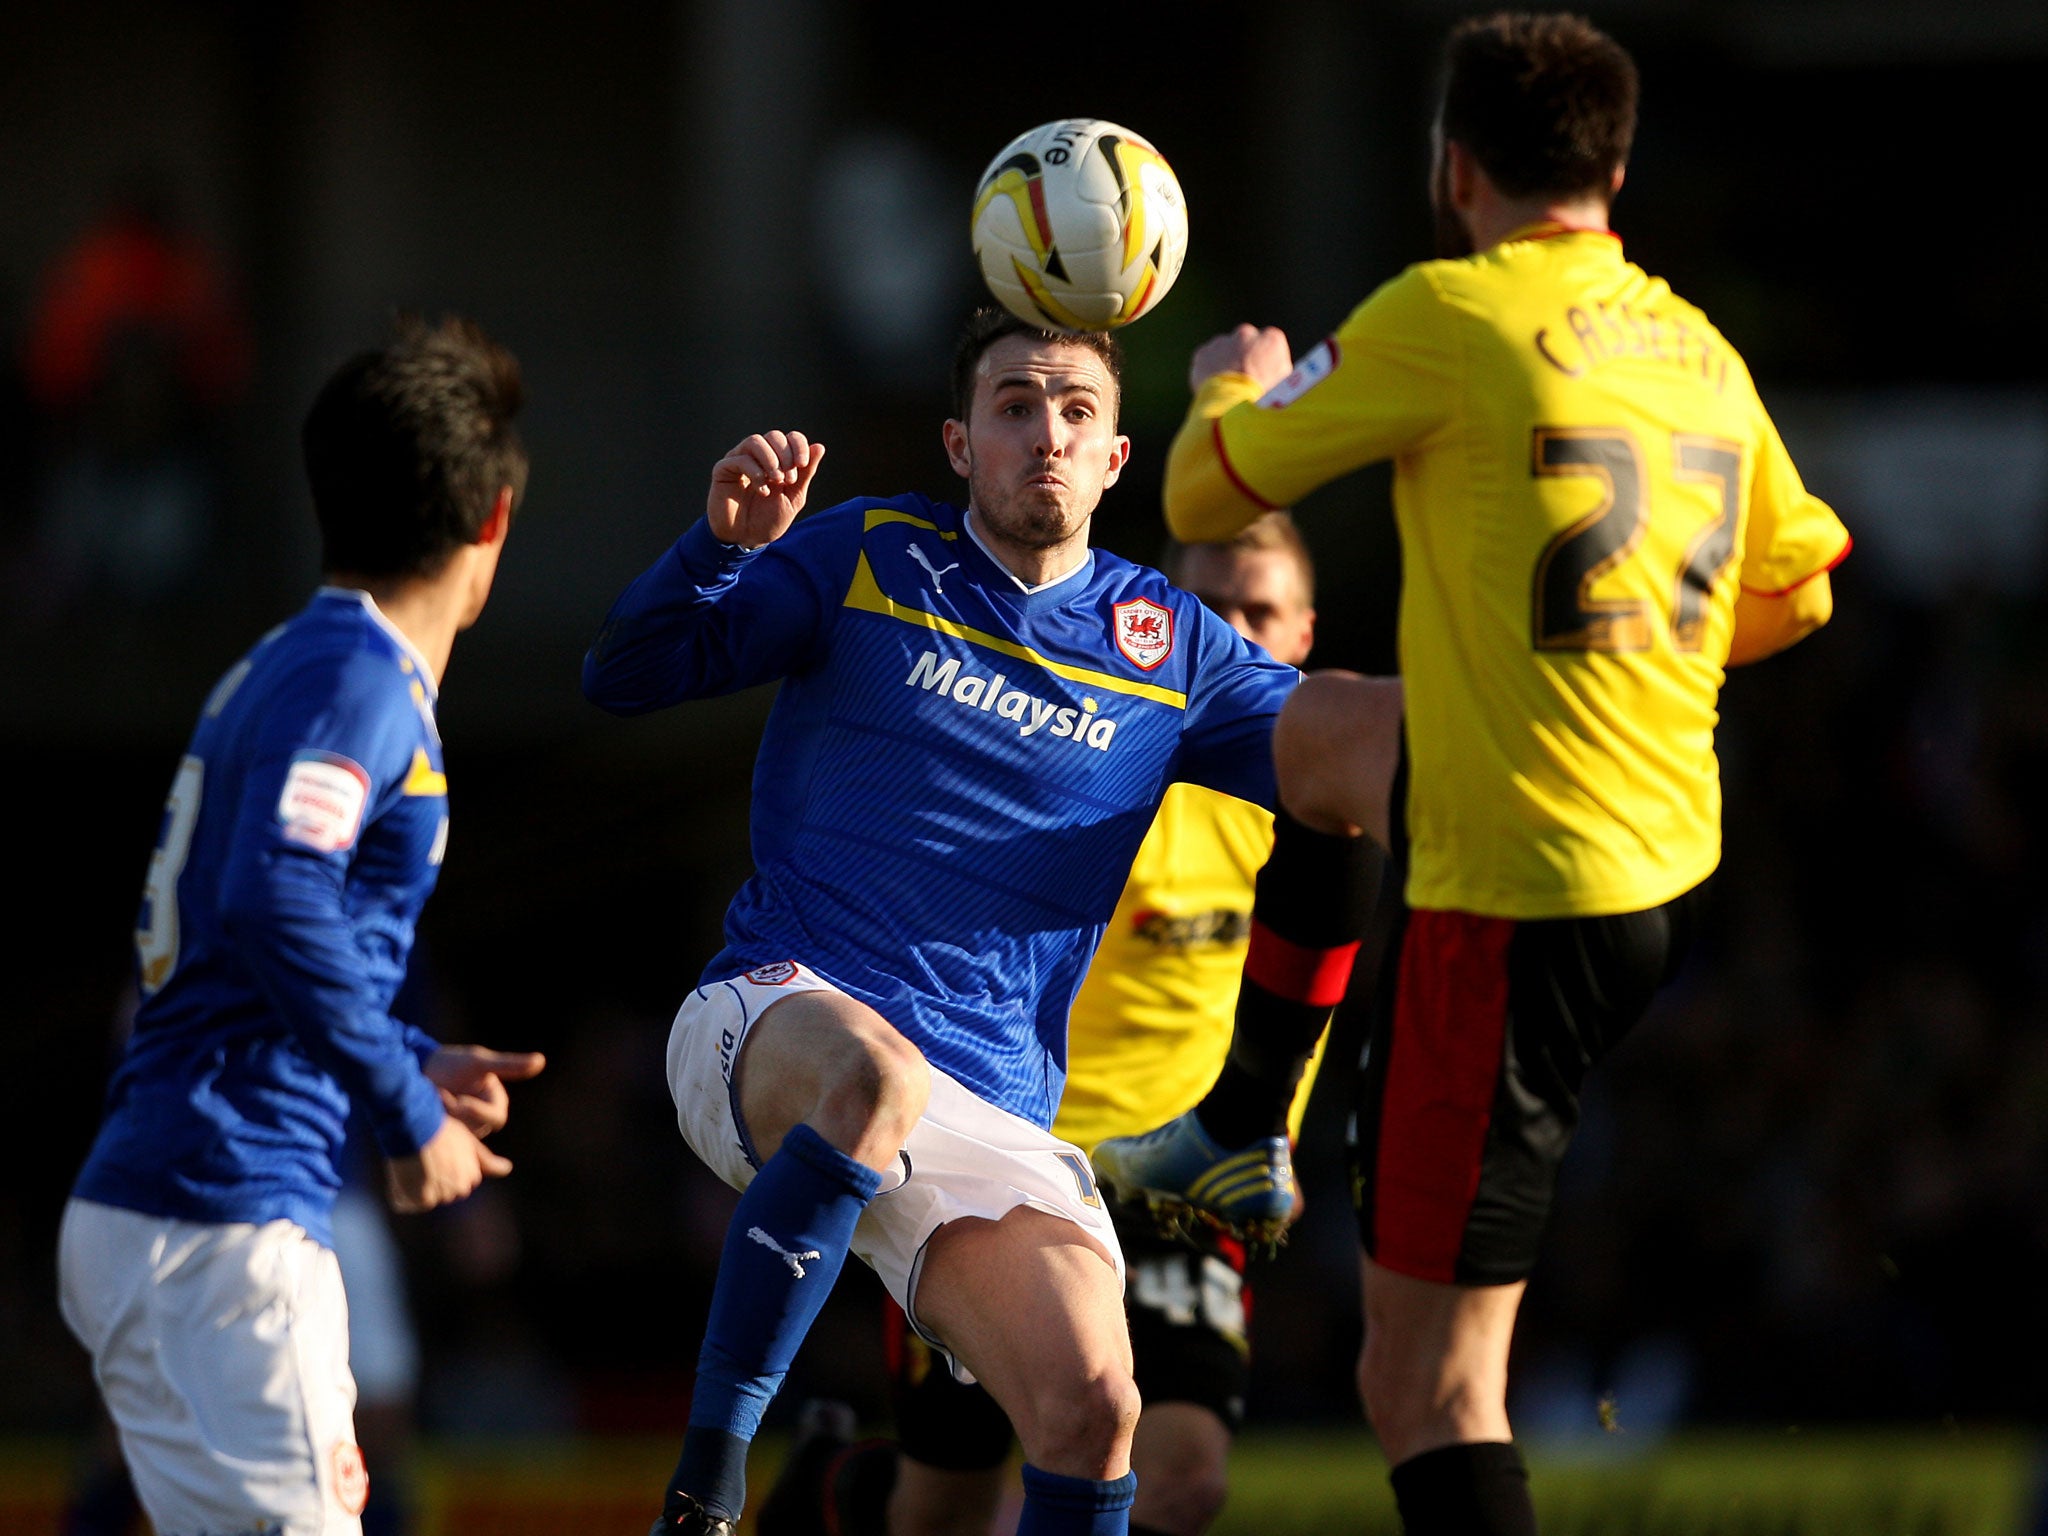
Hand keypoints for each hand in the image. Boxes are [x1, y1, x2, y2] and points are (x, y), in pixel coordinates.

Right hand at [387, 1116, 511, 1212]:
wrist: (420, 1124)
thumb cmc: (440, 1129)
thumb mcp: (468, 1143)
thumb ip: (486, 1161)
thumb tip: (508, 1169)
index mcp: (472, 1175)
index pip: (450, 1187)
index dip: (439, 1171)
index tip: (435, 1156)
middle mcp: (462, 1187)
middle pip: (437, 1195)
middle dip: (427, 1183)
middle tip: (421, 1160)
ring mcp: (444, 1194)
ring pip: (420, 1200)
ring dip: (411, 1188)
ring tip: (411, 1164)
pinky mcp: (425, 1199)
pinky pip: (404, 1203)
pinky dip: (398, 1193)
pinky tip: (402, 1173)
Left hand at [425, 1044, 545, 1136]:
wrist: (418, 1069)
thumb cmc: (450, 1063)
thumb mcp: (478, 1062)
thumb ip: (509, 1065)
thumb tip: (541, 1060)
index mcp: (495, 1101)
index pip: (496, 1116)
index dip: (477, 1110)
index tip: (458, 1098)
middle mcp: (483, 1116)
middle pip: (479, 1128)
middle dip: (459, 1116)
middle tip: (440, 1099)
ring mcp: (465, 1127)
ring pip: (463, 1137)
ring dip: (447, 1122)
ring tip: (431, 1102)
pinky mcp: (448, 1135)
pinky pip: (450, 1143)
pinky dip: (441, 1135)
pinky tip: (430, 1122)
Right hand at [707, 430, 825, 548]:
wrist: (746, 539)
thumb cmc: (769, 519)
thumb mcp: (794, 497)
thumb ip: (806, 473)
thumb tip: (819, 447)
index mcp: (778, 461)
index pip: (790, 437)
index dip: (799, 445)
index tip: (802, 464)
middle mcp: (758, 457)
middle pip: (774, 436)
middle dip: (785, 455)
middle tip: (788, 479)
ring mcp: (740, 460)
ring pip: (755, 441)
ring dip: (770, 460)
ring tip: (776, 481)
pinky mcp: (723, 470)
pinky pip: (739, 459)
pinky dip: (755, 472)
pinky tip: (762, 491)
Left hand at [1190, 325, 1292, 392]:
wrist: (1233, 408)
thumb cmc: (1265, 401)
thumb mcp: (1286, 386)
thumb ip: (1278, 370)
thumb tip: (1274, 373)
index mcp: (1272, 339)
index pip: (1269, 344)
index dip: (1263, 361)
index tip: (1260, 375)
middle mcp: (1246, 334)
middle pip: (1245, 343)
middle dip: (1243, 357)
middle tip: (1242, 381)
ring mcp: (1223, 342)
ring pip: (1223, 350)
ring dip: (1225, 363)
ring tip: (1226, 388)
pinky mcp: (1204, 353)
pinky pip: (1206, 360)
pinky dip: (1208, 371)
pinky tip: (1213, 388)